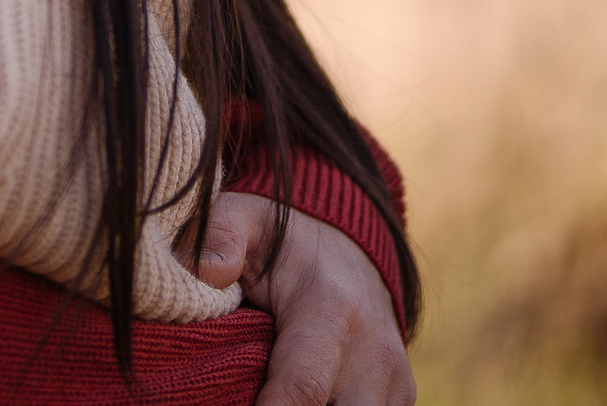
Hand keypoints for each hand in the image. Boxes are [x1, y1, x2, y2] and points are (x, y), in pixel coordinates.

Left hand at [199, 192, 413, 405]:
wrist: (348, 244)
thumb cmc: (283, 240)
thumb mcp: (244, 219)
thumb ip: (219, 237)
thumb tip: (205, 271)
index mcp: (331, 310)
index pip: (301, 387)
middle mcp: (374, 352)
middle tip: (249, 397)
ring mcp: (394, 379)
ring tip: (269, 394)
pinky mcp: (400, 395)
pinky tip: (300, 399)